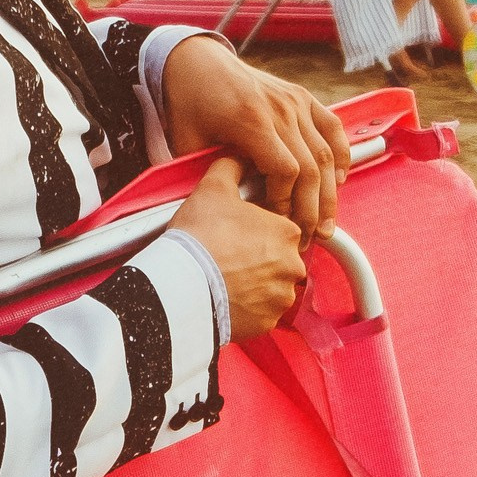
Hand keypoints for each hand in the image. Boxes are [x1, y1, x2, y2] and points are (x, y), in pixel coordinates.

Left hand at [160, 36, 350, 232]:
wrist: (197, 61)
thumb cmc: (190, 103)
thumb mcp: (188, 142)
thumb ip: (207, 174)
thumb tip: (222, 213)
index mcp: (251, 120)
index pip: (285, 171)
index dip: (284, 203)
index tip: (276, 223)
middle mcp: (280, 109)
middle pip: (311, 168)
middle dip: (311, 210)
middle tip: (307, 238)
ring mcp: (295, 101)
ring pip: (326, 154)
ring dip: (330, 193)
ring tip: (326, 224)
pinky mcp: (303, 97)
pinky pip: (333, 128)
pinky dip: (341, 156)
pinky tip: (339, 181)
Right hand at [171, 158, 307, 338]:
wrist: (184, 286)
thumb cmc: (200, 236)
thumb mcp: (213, 187)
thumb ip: (233, 165)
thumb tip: (242, 155)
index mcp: (287, 230)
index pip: (281, 226)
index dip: (257, 227)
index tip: (237, 232)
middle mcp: (293, 264)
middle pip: (279, 257)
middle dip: (259, 257)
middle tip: (229, 255)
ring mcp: (282, 296)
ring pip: (274, 286)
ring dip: (256, 283)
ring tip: (226, 277)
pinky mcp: (268, 321)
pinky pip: (263, 312)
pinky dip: (250, 306)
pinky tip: (227, 296)